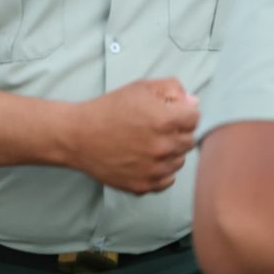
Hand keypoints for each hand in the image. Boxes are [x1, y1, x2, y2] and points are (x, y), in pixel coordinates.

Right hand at [69, 78, 198, 194]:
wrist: (78, 136)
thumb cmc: (108, 109)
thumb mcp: (139, 87)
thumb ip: (172, 89)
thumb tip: (192, 102)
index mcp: (165, 119)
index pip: (195, 117)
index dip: (182, 111)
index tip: (168, 112)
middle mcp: (164, 146)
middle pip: (188, 139)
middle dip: (176, 131)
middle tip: (153, 127)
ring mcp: (155, 169)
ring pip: (179, 160)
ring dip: (169, 151)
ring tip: (146, 143)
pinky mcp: (145, 185)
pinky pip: (167, 180)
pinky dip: (160, 170)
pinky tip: (144, 159)